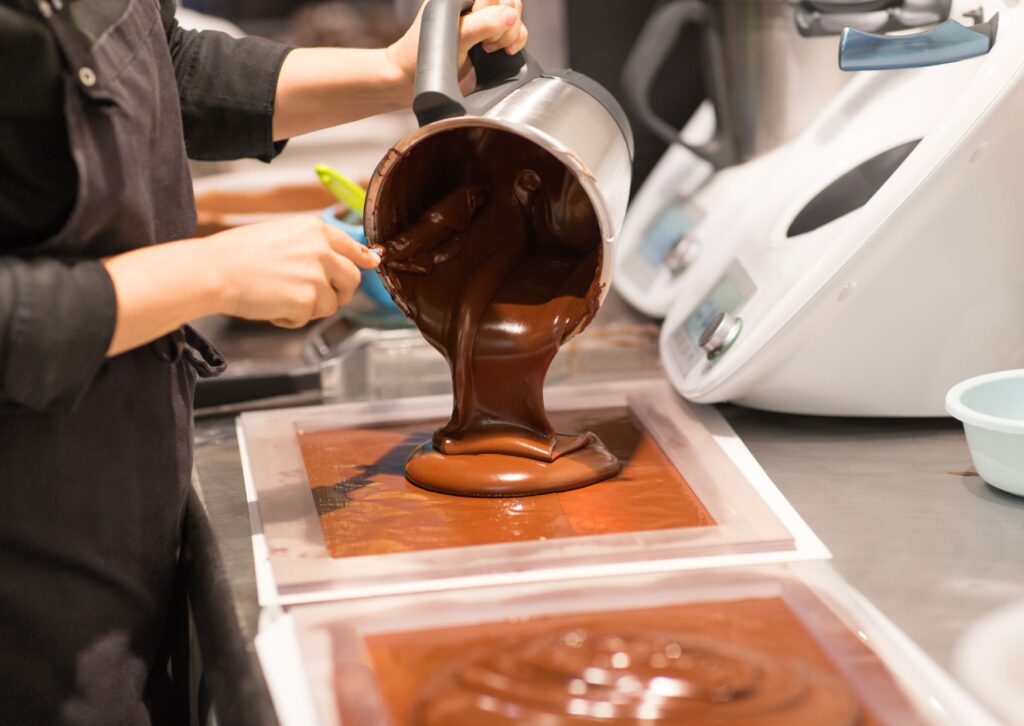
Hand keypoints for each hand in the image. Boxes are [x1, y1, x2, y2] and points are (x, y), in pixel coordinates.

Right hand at [209, 217, 379, 327]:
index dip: (364, 259)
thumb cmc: (237, 254)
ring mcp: (317, 276)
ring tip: (280, 297)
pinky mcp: (308, 301)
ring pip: (332, 303)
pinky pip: (309, 318)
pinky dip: (292, 319)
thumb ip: (312, 246)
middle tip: (316, 298)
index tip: (372, 263)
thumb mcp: (281, 235)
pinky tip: (271, 306)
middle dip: (339, 293)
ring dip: (311, 307)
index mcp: (315, 230)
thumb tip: (341, 258)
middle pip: (352, 280)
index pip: (353, 247)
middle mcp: (321, 250)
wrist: (214, 271)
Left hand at [386, 0, 528, 88]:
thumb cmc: (424, 54)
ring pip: (515, 14)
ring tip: (488, 47)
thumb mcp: (455, 38)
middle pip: (508, 1)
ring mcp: (483, 17)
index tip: (481, 32)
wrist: (414, 76)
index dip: (492, 12)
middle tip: (485, 42)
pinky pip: (517, 29)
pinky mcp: (491, 33)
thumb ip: (481, 25)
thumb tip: (509, 17)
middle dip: (503, 25)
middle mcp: (472, 2)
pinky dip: (517, 40)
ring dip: (509, 33)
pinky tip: (503, 50)